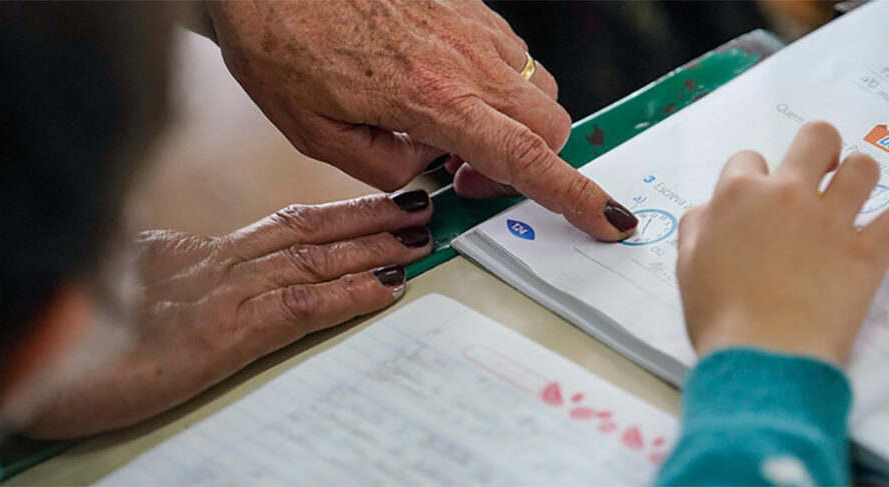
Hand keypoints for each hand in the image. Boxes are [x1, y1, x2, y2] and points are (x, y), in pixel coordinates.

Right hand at [23, 191, 432, 437]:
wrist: (50, 367)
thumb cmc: (90, 338)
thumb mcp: (145, 296)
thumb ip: (190, 282)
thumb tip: (214, 279)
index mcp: (203, 256)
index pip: (287, 225)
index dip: (341, 213)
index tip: (383, 205)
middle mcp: (220, 266)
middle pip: (311, 232)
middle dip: (371, 219)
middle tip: (422, 208)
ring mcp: (224, 296)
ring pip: (315, 260)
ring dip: (376, 248)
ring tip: (421, 237)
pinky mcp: (224, 335)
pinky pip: (301, 308)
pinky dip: (350, 295)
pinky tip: (388, 288)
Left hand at [205, 0, 635, 240]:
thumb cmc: (280, 42)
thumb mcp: (317, 133)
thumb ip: (386, 169)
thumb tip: (429, 175)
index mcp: (431, 100)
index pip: (525, 158)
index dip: (575, 196)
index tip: (608, 220)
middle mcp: (466, 60)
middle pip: (550, 125)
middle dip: (533, 164)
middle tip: (471, 175)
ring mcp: (472, 26)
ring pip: (537, 89)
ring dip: (514, 124)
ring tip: (452, 130)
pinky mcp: (467, 4)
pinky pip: (511, 56)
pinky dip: (497, 86)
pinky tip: (445, 87)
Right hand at [676, 122, 888, 364]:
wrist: (761, 356)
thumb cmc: (717, 317)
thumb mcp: (687, 266)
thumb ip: (697, 228)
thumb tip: (710, 211)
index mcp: (738, 196)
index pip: (749, 158)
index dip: (755, 175)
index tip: (760, 198)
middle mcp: (786, 196)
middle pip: (817, 137)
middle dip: (821, 149)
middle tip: (822, 174)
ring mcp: (830, 221)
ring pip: (863, 167)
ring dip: (861, 179)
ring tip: (855, 202)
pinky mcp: (867, 253)